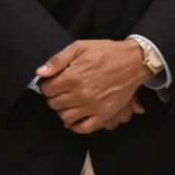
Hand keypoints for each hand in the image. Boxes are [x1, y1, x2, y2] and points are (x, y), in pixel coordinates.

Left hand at [37, 39, 152, 133]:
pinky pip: (84, 128)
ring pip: (65, 117)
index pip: (47, 89)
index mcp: (73, 77)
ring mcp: (92, 106)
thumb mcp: (81, 47)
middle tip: (62, 90)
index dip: (48, 84)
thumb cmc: (107, 52)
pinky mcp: (104, 114)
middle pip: (54, 104)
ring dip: (64, 110)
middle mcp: (81, 94)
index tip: (53, 81)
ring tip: (69, 102)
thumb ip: (58, 60)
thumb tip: (40, 73)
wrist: (134, 61)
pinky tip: (76, 118)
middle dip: (55, 96)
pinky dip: (76, 126)